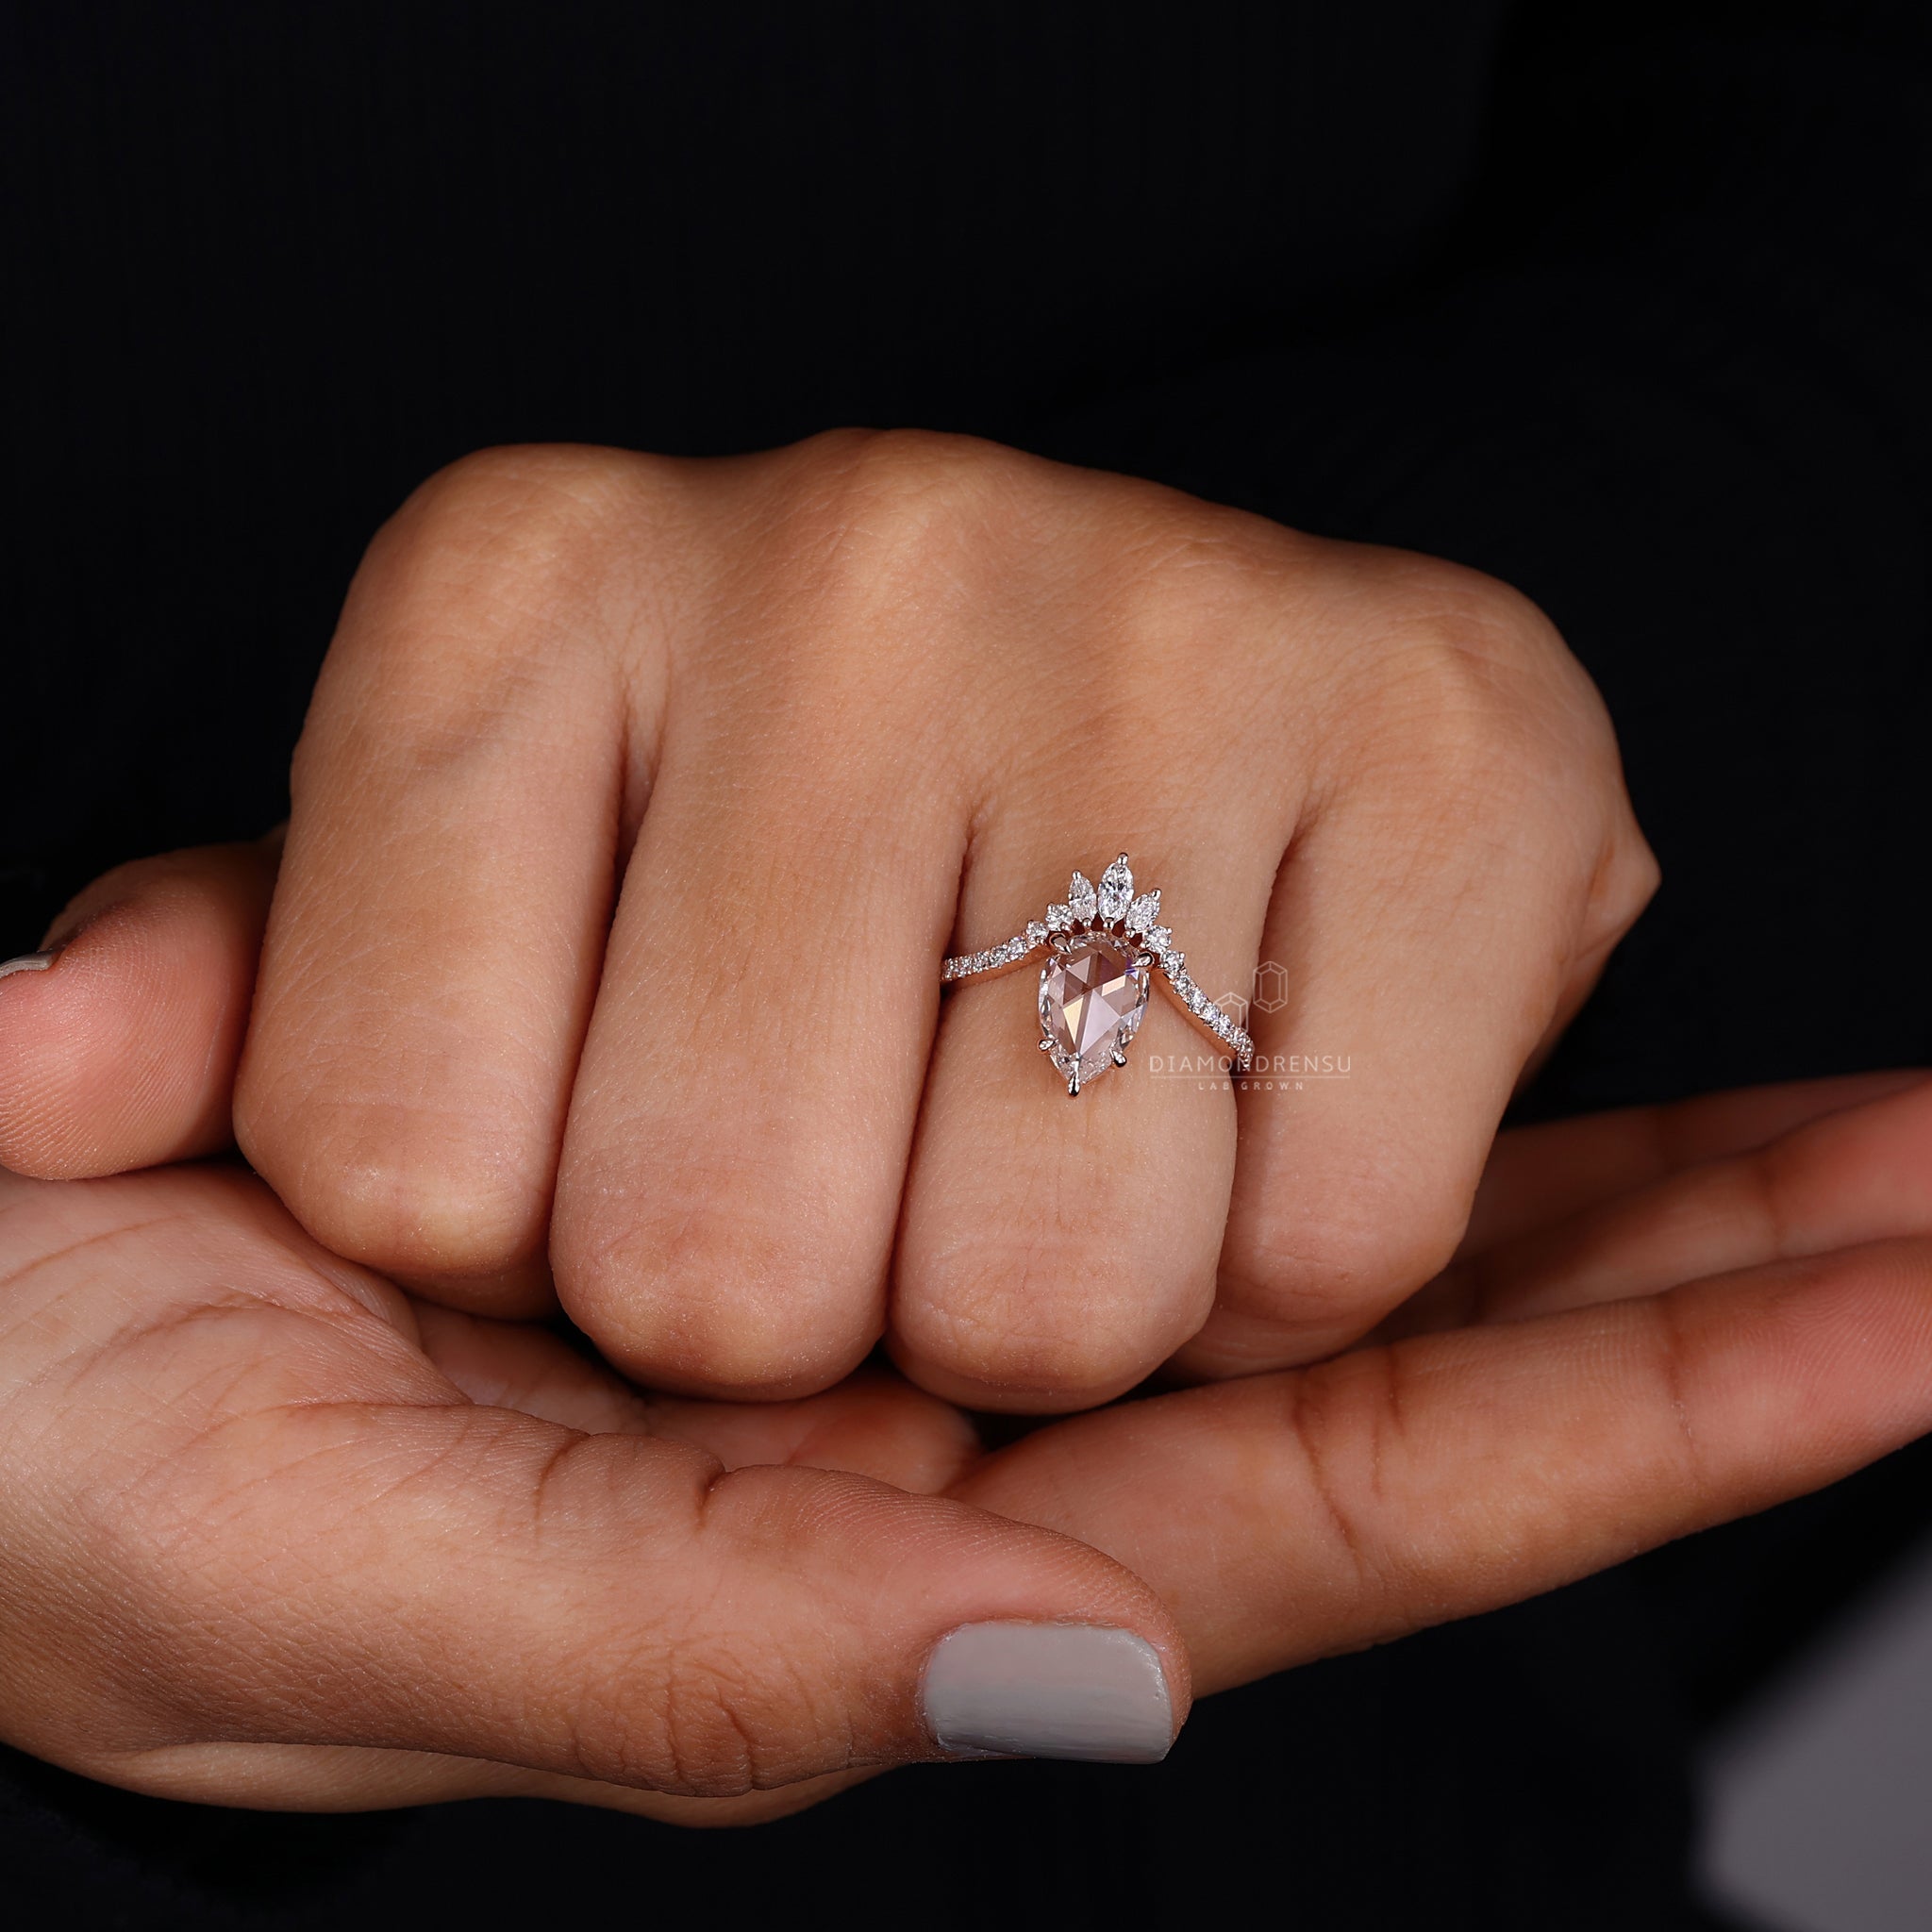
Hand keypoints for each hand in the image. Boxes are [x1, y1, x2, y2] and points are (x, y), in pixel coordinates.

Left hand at [0, 433, 1654, 1410]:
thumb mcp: (398, 1052)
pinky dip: (1278, 1271)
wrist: (1066, 855)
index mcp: (512, 596)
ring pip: (1045, 1287)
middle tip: (857, 1157)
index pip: (399, 1154)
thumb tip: (75, 1100)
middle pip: (724, 1255)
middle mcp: (841, 540)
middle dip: (792, 1316)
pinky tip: (1255, 1099)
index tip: (581, 1135)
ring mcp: (1163, 602)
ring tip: (1059, 1132)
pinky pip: (1336, 1249)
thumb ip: (250, 1083)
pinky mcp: (1460, 723)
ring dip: (1035, 1312)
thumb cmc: (713, 960)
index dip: (501, 1242)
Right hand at [2, 1014, 1925, 1815]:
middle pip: (1382, 1362)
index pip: (1322, 1502)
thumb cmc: (74, 1496)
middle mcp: (911, 1430)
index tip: (1904, 1293)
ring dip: (1575, 1183)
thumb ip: (680, 1643)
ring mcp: (875, 1271)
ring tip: (1858, 1144)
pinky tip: (1501, 999)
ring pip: (1299, 1219)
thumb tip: (1052, 1646)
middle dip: (1679, 1301)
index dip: (1626, 1422)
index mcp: (847, 1582)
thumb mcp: (334, 1580)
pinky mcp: (792, 1116)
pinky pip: (1120, 1080)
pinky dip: (1338, 1049)